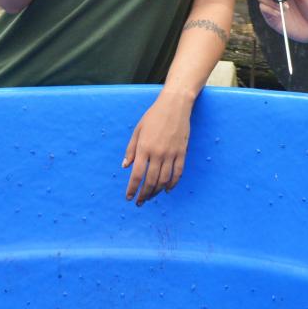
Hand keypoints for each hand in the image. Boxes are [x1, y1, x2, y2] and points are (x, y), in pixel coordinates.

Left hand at [123, 91, 192, 205]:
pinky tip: (167, 189)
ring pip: (164, 180)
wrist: (175, 106)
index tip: (129, 197)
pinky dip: (172, 184)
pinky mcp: (182, 153)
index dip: (132, 188)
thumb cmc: (153, 116)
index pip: (137, 174)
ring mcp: (171, 154)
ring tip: (151, 197)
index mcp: (144, 148)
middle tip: (140, 202)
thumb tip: (125, 166)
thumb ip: (131, 149)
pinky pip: (178, 173)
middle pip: (150, 181)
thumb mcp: (137, 130)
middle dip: (144, 194)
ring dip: (156, 191)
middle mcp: (157, 153)